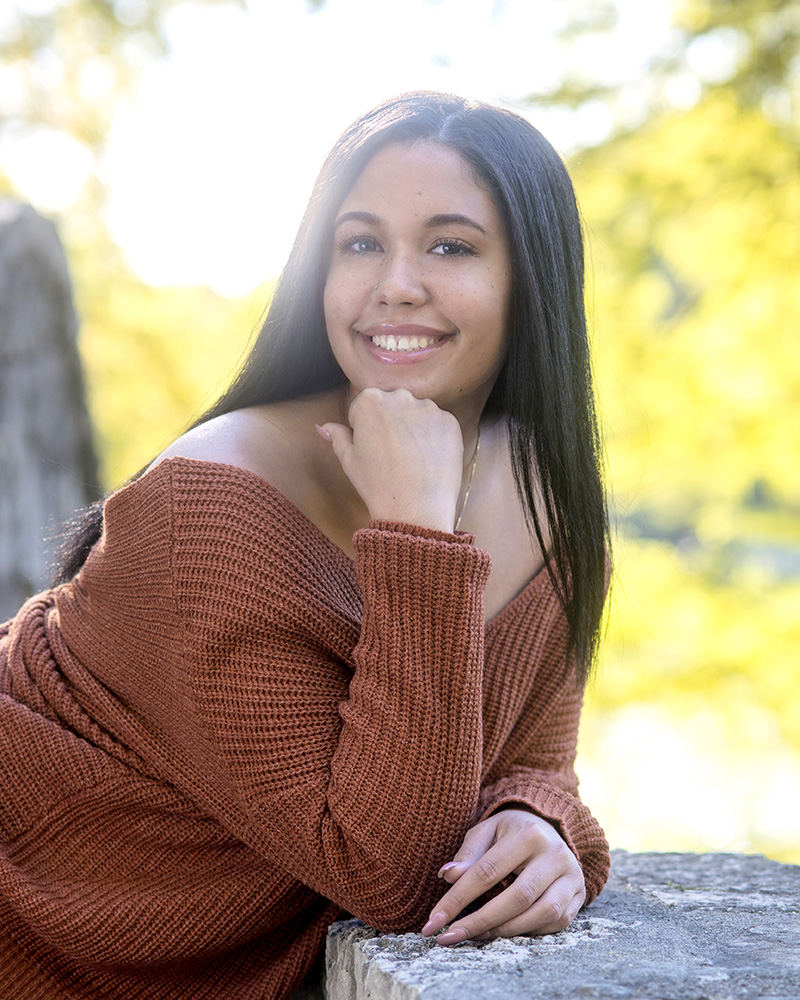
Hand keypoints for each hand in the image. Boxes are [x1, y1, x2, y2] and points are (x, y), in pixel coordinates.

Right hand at [317, 387, 464, 531]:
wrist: (416, 509)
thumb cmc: (378, 485)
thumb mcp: (349, 460)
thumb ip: (337, 436)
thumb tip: (323, 426)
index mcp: (370, 400)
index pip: (363, 407)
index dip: (365, 430)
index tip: (372, 450)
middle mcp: (400, 396)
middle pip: (392, 405)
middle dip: (390, 423)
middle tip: (391, 455)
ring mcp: (428, 408)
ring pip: (416, 413)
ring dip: (413, 428)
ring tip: (410, 459)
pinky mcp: (450, 421)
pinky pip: (438, 424)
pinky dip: (433, 437)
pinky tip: (427, 459)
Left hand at [421, 809, 585, 942]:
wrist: (549, 827)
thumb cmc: (509, 832)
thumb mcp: (486, 832)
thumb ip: (468, 854)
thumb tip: (447, 876)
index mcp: (528, 834)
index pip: (487, 872)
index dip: (458, 899)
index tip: (433, 922)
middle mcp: (554, 854)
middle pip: (516, 897)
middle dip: (479, 922)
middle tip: (448, 937)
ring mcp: (571, 877)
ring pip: (539, 914)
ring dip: (503, 931)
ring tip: (475, 934)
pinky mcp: (578, 896)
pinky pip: (553, 923)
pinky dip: (527, 932)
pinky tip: (504, 930)